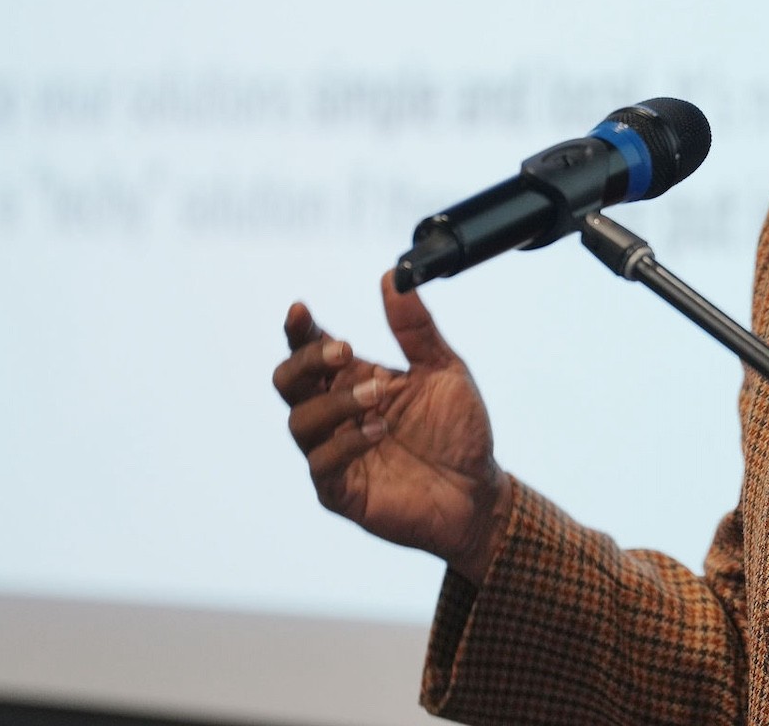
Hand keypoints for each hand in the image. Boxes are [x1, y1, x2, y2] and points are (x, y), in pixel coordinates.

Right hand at [274, 271, 511, 582]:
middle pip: (288, 382)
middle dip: (307, 361)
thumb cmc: (458, 431)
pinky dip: (345, 443)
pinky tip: (377, 431)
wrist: (479, 490)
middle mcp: (337, 414)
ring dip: (335, 403)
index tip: (301, 311)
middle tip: (345, 352)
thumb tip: (393, 277)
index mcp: (355, 380)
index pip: (310, 351)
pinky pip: (321, 465)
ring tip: (379, 395)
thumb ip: (416, 328)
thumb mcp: (445, 370)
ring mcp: (334, 453)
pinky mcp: (341, 491)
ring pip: (299, 422)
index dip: (299, 331)